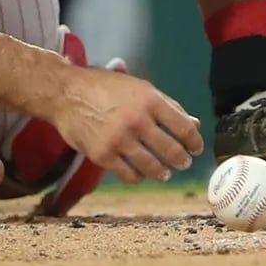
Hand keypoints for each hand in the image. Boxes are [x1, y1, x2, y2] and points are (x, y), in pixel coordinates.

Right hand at [48, 65, 201, 182]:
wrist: (68, 94)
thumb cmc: (107, 88)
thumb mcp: (142, 88)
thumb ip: (169, 106)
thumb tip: (194, 123)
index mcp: (151, 101)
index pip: (184, 127)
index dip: (195, 141)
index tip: (197, 149)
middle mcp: (137, 121)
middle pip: (170, 150)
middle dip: (181, 160)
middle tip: (184, 163)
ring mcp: (119, 139)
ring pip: (151, 166)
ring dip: (162, 173)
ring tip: (165, 173)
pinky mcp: (101, 155)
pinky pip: (127, 174)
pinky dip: (138, 177)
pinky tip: (140, 175)